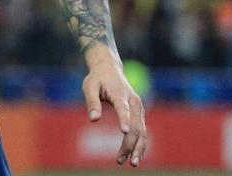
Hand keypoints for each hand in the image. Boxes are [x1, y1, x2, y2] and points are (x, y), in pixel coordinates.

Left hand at [82, 47, 147, 166]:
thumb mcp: (89, 86)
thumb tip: (93, 119)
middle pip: (136, 125)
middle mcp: (134, 102)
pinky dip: (140, 143)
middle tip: (121, 160)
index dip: (124, 120)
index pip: (123, 108)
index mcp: (121, 94)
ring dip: (137, 147)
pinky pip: (142, 131)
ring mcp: (139, 108)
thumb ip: (92, 102)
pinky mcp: (139, 113)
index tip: (125, 132)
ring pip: (142, 131)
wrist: (109, 69)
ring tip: (131, 163)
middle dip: (130, 144)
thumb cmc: (97, 78)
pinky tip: (135, 155)